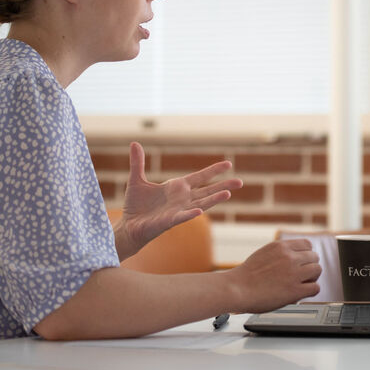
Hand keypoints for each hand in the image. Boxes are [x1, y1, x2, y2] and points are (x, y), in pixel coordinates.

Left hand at [115, 142, 242, 257]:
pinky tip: (200, 211)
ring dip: (214, 199)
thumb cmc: (135, 205)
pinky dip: (190, 214)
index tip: (228, 163)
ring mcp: (178, 211)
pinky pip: (181, 217)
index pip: (200, 177)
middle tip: (240, 182)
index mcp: (177, 187)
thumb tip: (134, 143)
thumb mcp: (136, 180)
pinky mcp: (168, 222)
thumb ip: (138, 162)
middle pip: (207, 191)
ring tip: (228, 193)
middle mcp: (182, 199)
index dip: (213, 170)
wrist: (128, 226)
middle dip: (223, 186)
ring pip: (200, 204)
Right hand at [225, 239, 320, 312]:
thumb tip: (294, 254)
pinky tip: (302, 293)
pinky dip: (311, 290)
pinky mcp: (294, 290)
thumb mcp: (265, 253)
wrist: (237, 289)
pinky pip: (315, 288)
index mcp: (281, 246)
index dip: (307, 254)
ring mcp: (293, 273)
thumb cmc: (247, 275)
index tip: (304, 262)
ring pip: (317, 270)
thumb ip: (281, 252)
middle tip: (303, 275)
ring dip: (312, 278)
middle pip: (314, 257)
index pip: (308, 244)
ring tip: (303, 284)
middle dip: (310, 266)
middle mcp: (289, 257)